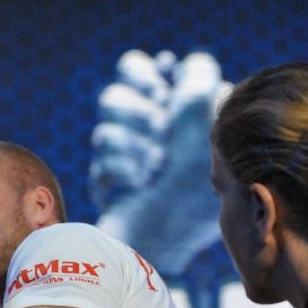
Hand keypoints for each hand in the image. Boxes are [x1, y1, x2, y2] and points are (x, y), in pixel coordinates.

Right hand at [90, 49, 231, 275]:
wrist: (153, 245)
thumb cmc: (188, 192)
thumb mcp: (204, 133)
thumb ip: (195, 85)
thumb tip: (183, 62)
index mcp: (188, 117)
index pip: (157, 70)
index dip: (150, 73)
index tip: (161, 86)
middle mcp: (160, 133)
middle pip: (122, 89)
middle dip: (136, 109)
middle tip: (156, 128)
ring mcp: (131, 155)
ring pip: (108, 122)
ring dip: (130, 143)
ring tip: (148, 168)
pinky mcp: (109, 177)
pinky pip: (102, 154)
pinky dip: (119, 168)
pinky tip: (134, 186)